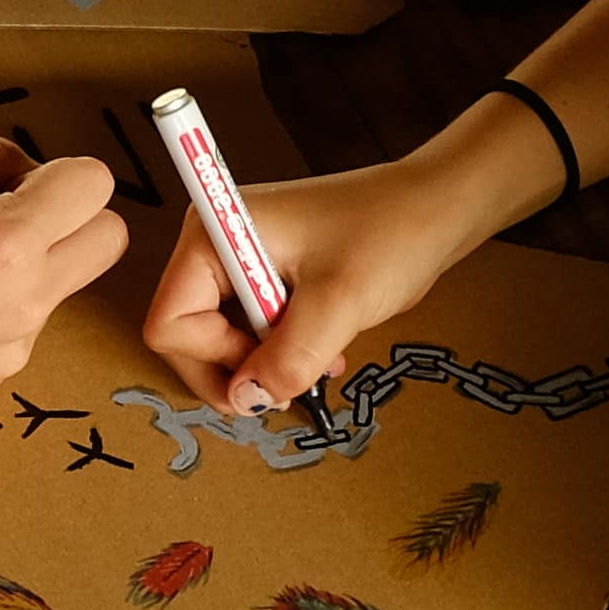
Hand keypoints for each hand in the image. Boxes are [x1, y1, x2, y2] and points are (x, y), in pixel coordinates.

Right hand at [0, 138, 128, 439]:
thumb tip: (23, 170)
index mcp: (5, 244)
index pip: (94, 185)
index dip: (61, 173)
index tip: (17, 182)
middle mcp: (26, 299)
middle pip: (109, 238)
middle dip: (73, 216)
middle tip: (10, 216)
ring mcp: (16, 344)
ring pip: (63, 282)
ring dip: (32, 263)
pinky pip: (24, 323)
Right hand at [137, 156, 483, 415]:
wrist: (437, 207)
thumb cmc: (391, 234)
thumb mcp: (339, 303)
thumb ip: (288, 359)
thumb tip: (245, 402)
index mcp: (214, 232)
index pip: (170, 322)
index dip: (213, 360)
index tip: (269, 368)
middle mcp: (216, 241)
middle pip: (187, 334)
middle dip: (238, 367)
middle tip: (294, 377)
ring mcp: (239, 256)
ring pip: (220, 337)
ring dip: (265, 362)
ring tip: (320, 360)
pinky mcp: (264, 271)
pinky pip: (249, 327)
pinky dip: (279, 349)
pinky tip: (321, 349)